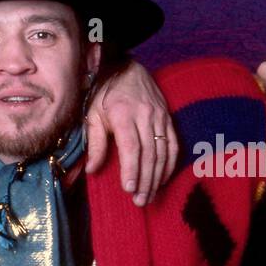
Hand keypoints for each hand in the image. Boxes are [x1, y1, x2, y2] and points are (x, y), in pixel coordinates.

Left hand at [84, 60, 177, 206]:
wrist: (125, 65)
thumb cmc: (104, 91)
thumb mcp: (92, 113)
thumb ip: (95, 142)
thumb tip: (93, 169)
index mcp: (124, 113)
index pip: (131, 146)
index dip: (131, 169)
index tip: (129, 188)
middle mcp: (145, 115)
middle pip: (149, 154)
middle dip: (145, 180)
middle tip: (140, 200)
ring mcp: (160, 116)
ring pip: (163, 152)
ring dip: (157, 177)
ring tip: (149, 196)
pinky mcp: (168, 118)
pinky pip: (173, 144)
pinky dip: (170, 164)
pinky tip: (163, 178)